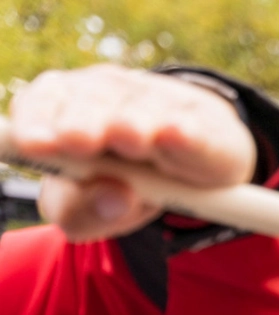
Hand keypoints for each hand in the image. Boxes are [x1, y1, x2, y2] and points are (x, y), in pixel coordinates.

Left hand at [9, 66, 255, 241]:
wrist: (193, 172)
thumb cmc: (123, 188)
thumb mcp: (89, 213)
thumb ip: (85, 212)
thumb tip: (115, 198)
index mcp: (61, 110)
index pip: (41, 105)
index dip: (37, 123)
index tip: (34, 145)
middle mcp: (103, 94)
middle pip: (88, 99)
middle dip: (81, 120)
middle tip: (78, 140)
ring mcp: (155, 101)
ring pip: (140, 107)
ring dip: (132, 122)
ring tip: (131, 140)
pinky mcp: (200, 120)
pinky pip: (192, 126)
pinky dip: (184, 132)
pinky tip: (176, 136)